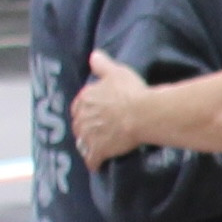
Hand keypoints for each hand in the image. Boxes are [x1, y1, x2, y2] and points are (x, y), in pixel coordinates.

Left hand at [72, 45, 156, 162]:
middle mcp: (82, 117)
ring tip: (95, 149)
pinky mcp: (98, 150)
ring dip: (87, 146)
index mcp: (84, 98)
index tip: (95, 113)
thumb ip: (102, 64)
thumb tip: (94, 55)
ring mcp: (89, 135)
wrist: (142, 114)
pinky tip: (96, 165)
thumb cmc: (131, 92)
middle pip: (79, 125)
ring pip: (82, 143)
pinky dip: (93, 163)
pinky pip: (91, 159)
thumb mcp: (116, 71)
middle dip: (85, 128)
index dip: (87, 110)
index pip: (79, 106)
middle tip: (97, 132)